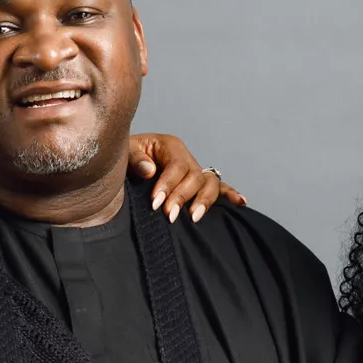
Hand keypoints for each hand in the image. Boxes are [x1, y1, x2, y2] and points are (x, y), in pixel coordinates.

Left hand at [127, 133, 245, 224]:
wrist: (121, 165)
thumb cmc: (122, 159)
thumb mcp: (125, 154)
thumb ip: (135, 159)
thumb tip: (149, 170)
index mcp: (170, 146)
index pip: (177, 166)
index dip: (168, 185)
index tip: (156, 204)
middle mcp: (185, 157)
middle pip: (195, 177)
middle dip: (182, 197)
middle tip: (170, 216)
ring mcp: (194, 170)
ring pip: (209, 183)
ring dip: (204, 201)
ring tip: (194, 217)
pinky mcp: (197, 184)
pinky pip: (218, 187)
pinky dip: (230, 194)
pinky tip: (241, 203)